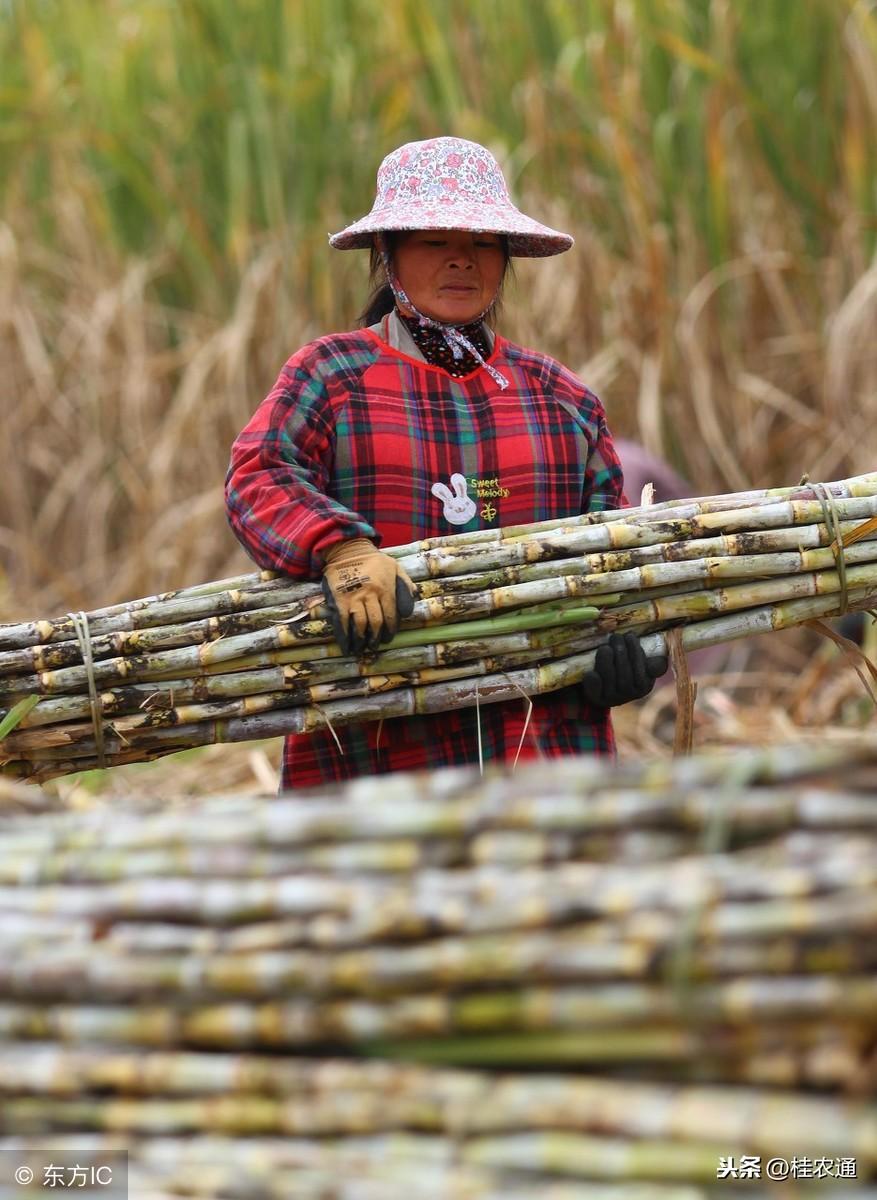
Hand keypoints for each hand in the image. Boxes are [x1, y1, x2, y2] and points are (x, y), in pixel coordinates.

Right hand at [321, 538, 415, 654]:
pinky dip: (344, 635)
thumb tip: (411, 604)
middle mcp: (370, 594)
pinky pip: (342, 621)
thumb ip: (405, 584)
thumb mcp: (395, 567)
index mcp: (385, 588)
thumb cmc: (374, 560)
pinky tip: (346, 645)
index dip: (390, 630)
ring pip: (360, 624)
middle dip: (376, 637)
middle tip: (374, 645)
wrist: (348, 549)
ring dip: (361, 639)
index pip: (390, 615)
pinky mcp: (339, 599)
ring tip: (361, 648)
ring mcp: (354, 597)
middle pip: (375, 622)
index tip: (388, 638)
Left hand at [581, 631, 667, 706]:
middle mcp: (630, 693)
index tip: (630, 635)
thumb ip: (651, 662)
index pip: (643, 669)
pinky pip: (595, 689)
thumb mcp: (641, 668)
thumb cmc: (625, 672)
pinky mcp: (597, 699)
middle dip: (620, 650)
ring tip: (605, 647)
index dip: (636, 650)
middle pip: (625, 670)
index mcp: (644, 685)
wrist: (602, 693)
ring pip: (610, 677)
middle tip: (615, 636)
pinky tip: (592, 672)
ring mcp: (613, 697)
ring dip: (606, 660)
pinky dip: (594, 680)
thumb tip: (661, 657)